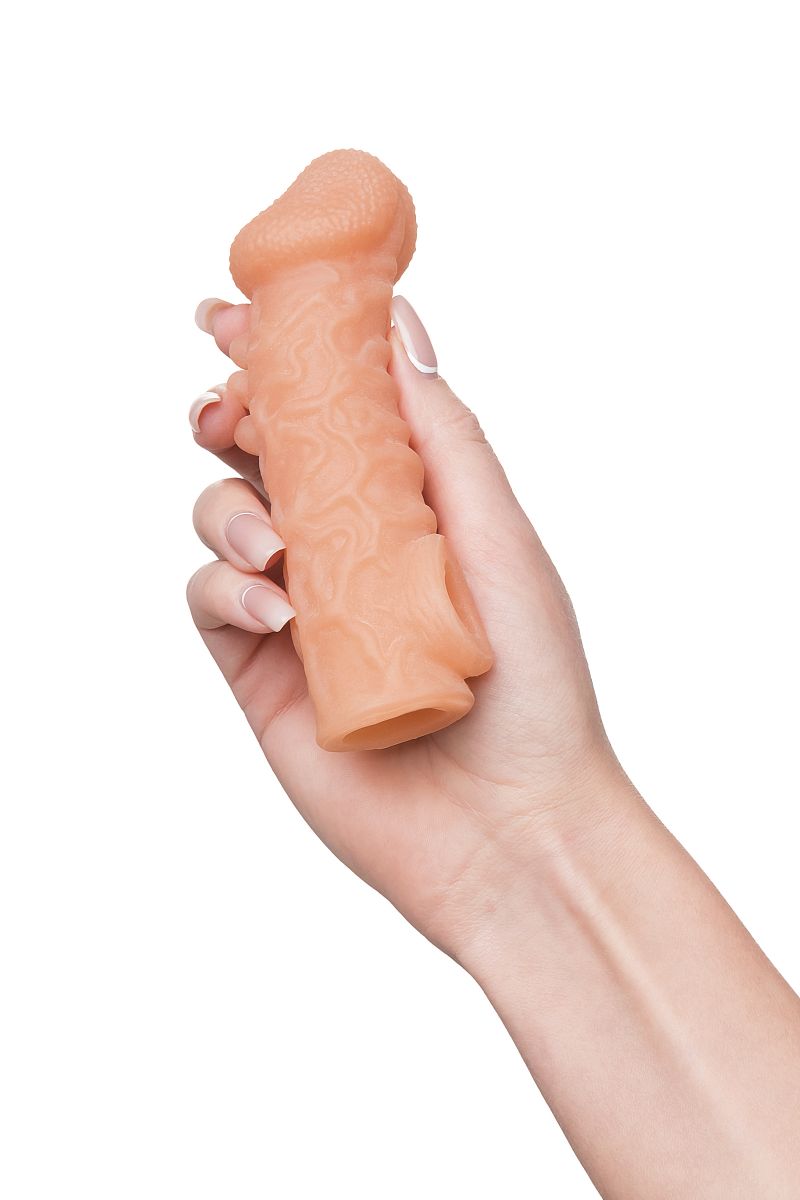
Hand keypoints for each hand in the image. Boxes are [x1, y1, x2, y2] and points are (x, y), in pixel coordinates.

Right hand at [187, 297, 623, 959]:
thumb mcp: (498, 538)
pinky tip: (275, 612)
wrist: (510, 828)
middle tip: (224, 410)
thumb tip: (400, 322)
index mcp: (409, 507)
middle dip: (230, 415)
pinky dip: (227, 590)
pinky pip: (209, 601)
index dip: (283, 360)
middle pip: (262, 454)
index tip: (240, 315)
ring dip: (230, 509)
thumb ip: (441, 435)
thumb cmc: (531, 686)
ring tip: (274, 548)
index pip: (334, 413)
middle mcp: (349, 548)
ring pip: (222, 517)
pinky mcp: (260, 672)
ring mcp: (300, 608)